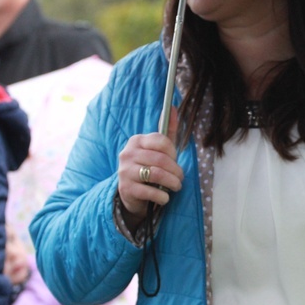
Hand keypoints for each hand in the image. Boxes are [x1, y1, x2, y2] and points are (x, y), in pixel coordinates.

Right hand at [117, 106, 183, 225]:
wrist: (131, 192)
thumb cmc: (149, 166)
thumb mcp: (159, 149)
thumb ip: (168, 130)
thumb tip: (174, 107)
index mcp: (136, 141)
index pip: (161, 140)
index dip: (173, 152)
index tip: (176, 160)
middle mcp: (127, 153)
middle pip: (161, 159)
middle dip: (176, 171)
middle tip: (180, 178)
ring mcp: (125, 171)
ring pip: (157, 174)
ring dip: (172, 183)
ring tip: (176, 187)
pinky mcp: (126, 189)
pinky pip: (150, 191)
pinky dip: (163, 196)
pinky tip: (165, 197)